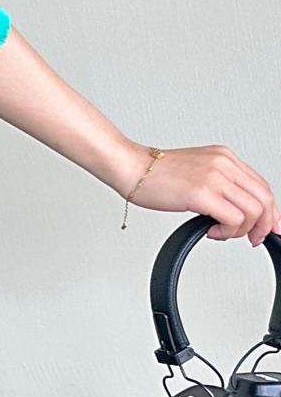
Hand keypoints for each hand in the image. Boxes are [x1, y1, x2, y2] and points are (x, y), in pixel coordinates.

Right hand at [123, 145, 279, 245]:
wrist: (130, 167)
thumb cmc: (156, 174)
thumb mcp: (197, 172)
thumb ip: (219, 186)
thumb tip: (236, 210)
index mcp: (224, 158)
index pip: (262, 186)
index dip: (270, 211)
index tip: (268, 227)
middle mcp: (223, 164)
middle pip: (264, 198)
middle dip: (263, 225)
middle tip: (253, 239)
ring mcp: (214, 177)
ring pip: (253, 211)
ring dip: (242, 231)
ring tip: (223, 233)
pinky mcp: (202, 193)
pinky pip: (233, 219)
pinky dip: (228, 232)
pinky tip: (212, 232)